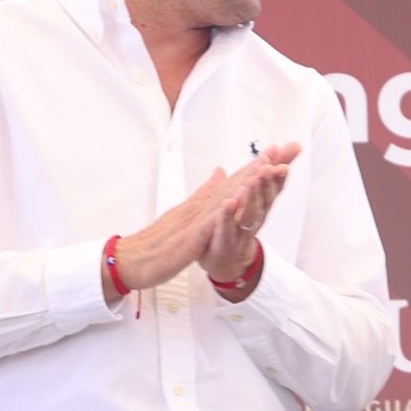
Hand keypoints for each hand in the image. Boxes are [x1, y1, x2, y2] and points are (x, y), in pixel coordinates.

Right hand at [101, 143, 300, 303]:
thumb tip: (221, 172)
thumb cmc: (159, 240)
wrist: (132, 260)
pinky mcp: (187, 240)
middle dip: (257, 168)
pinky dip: (219, 214)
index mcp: (202, 205)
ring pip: (222, 201)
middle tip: (279, 150)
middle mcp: (199, 209)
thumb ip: (205, 193)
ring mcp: (193, 223)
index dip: (254, 166)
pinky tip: (232, 203)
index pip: (232, 182)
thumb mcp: (187, 214)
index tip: (275, 151)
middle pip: (232, 185)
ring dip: (243, 183)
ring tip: (263, 167)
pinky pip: (205, 226)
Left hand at [200, 142, 300, 299]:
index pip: (273, 186)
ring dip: (252, 196)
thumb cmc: (240, 226)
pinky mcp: (226, 244)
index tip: (282, 152)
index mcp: (261, 206)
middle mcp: (256, 218)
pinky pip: (227, 229)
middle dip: (269, 181)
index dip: (277, 170)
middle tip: (270, 165)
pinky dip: (227, 216)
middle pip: (266, 199)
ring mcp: (242, 232)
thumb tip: (286, 146)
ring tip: (252, 180)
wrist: (227, 262)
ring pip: (250, 214)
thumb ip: (266, 173)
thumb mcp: (255, 197)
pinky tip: (228, 202)